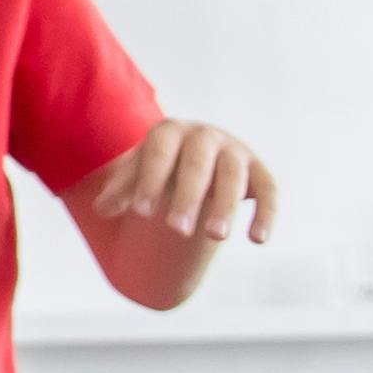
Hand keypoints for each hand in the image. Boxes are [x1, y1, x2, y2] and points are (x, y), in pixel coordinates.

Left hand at [78, 120, 275, 246]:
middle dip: (187, 196)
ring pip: (233, 175)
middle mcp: (204, 136)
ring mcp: (235, 151)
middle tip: (176, 231)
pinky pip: (269, 190)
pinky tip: (258, 240)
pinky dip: (267, 213)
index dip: (150, 180)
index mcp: (169, 131)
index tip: (140, 213)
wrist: (196, 156)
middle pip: (196, 164)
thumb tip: (103, 210)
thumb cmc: (159, 168)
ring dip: (226, 205)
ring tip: (215, 238)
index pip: (159, 153)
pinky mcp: (259, 170)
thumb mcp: (137, 173)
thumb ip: (121, 189)